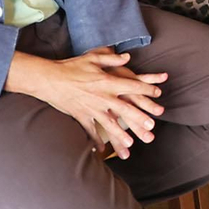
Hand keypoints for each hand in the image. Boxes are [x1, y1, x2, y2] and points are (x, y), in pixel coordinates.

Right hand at [7, 49, 166, 159]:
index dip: (148, 88)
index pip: (133, 85)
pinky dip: (95, 141)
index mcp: (108, 81)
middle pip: (125, 109)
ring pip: (109, 124)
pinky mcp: (80, 116)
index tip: (159, 93)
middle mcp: (102, 97)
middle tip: (151, 127)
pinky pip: (89, 131)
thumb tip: (127, 57)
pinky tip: (101, 151)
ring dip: (120, 135)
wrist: (49, 79)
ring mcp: (91, 108)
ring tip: (131, 144)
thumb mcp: (93, 58)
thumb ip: (112, 58)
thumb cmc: (72, 66)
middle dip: (139, 119)